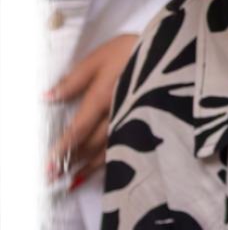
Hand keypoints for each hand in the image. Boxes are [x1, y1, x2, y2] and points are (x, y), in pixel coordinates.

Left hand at [47, 33, 138, 189]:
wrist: (178, 52)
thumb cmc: (136, 50)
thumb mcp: (102, 57)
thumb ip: (75, 79)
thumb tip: (47, 97)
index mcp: (104, 97)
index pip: (79, 129)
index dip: (62, 148)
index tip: (47, 165)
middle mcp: (119, 115)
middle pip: (91, 145)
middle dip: (70, 161)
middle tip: (51, 177)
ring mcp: (136, 122)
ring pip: (108, 151)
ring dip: (88, 166)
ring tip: (71, 180)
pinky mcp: (148, 124)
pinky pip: (127, 148)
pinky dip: (111, 162)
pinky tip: (101, 169)